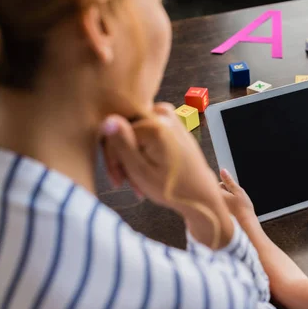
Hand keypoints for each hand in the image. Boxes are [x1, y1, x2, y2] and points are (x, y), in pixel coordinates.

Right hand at [101, 103, 218, 210]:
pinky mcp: (172, 124)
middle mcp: (164, 114)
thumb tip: (107, 119)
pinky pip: (147, 133)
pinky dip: (143, 152)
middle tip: (124, 182)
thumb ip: (121, 144)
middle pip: (125, 131)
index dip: (112, 159)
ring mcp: (170, 117)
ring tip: (137, 182)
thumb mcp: (140, 171)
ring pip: (134, 133)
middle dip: (122, 158)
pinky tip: (145, 171)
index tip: (118, 181)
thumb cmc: (172, 188)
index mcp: (155, 125)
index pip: (116, 133)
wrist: (200, 194)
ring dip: (132, 157)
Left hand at [219, 169, 259, 229]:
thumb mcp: (238, 191)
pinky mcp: (219, 215)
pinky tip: (232, 212)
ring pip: (220, 200)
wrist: (245, 225)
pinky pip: (220, 208)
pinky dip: (225, 208)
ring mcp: (216, 209)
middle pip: (218, 192)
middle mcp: (215, 201)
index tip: (233, 191)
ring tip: (234, 206)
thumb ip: (229, 181)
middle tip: (234, 199)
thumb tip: (223, 171)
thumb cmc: (243, 209)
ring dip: (224, 201)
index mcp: (218, 194)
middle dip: (225, 193)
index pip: (219, 184)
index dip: (227, 186)